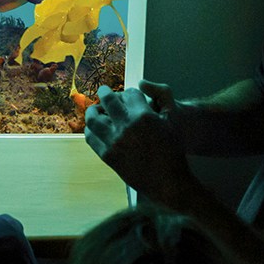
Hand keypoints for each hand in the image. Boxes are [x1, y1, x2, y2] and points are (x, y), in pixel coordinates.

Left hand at [84, 84, 195, 205]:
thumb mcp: (173, 119)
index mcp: (144, 116)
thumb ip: (161, 95)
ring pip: (93, 118)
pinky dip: (91, 130)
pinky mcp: (108, 156)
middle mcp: (127, 126)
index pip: (128, 93)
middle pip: (107, 100)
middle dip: (106, 92)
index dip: (128, 92)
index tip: (127, 94)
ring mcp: (114, 141)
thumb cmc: (173, 149)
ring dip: (93, 110)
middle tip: (104, 91)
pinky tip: (95, 128)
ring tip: (95, 109)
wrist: (167, 181)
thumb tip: (140, 82)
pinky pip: (91, 138)